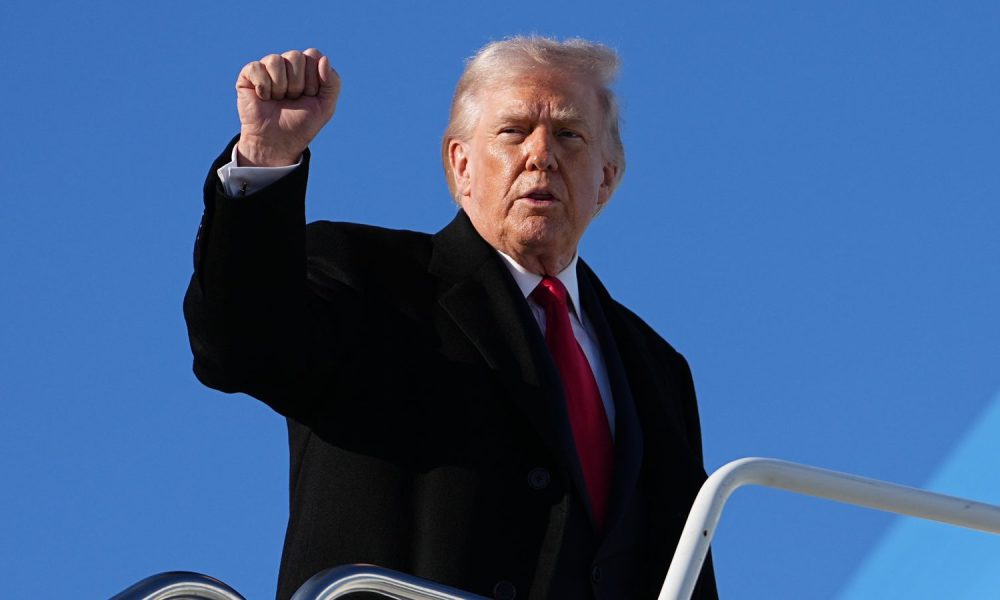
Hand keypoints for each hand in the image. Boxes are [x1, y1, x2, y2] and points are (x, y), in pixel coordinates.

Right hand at [235, 49, 340, 165]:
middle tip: (292, 100)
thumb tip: (323, 59)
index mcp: (306, 68)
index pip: (313, 55)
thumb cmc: (301, 124)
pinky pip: (256, 68)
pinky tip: (263, 98)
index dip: (313, 79)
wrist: (277, 142)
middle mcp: (287, 64)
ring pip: (275, 60)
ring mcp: (267, 67)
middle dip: (296, 84)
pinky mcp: (248, 74)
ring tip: (278, 100)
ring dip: (280, 87)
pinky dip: (263, 87)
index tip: (309, 96)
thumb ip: (333, 82)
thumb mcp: (325, 107)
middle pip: (295, 56)